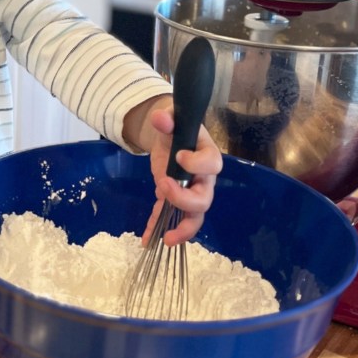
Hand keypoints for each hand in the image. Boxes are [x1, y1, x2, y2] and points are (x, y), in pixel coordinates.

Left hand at [144, 108, 221, 246]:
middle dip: (185, 199)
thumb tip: (160, 118)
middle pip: (204, 198)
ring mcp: (190, 192)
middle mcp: (204, 178)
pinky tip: (146, 239)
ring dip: (183, 229)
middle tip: (163, 186)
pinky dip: (158, 228)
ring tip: (167, 239)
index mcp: (207, 154)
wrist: (169, 135)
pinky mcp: (174, 199)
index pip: (211, 163)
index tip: (179, 155)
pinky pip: (170, 218)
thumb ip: (166, 118)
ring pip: (194, 216)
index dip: (197, 164)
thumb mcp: (170, 118)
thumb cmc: (176, 126)